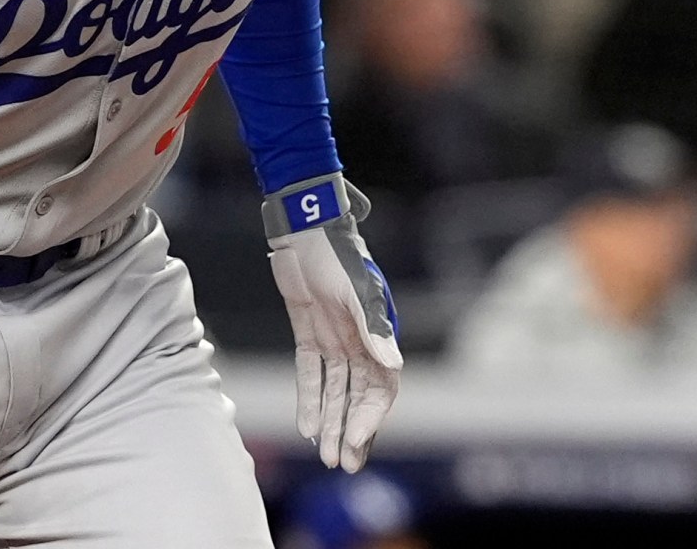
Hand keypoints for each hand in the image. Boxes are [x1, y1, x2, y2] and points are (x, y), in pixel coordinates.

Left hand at [264, 175, 401, 470]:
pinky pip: (311, 374)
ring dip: (332, 422)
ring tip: (326, 457)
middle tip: (344, 465)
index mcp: (377, 336)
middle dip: (352, 430)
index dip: (369, 418)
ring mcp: (334, 339)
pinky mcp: (309, 334)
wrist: (305, 231)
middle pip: (359, 396)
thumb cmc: (337, 258)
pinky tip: (306, 427)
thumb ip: (373, 330)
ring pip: (336, 391)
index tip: (356, 442)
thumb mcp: (356, 293)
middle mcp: (359, 342)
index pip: (380, 388)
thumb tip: (391, 365)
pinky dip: (310, 399)